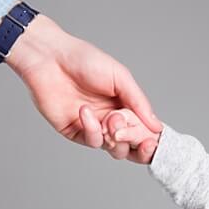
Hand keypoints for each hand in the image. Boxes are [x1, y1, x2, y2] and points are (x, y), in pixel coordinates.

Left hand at [0, 15, 161, 150]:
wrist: (50, 58)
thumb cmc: (84, 60)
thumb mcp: (120, 77)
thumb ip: (139, 102)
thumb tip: (157, 127)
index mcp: (126, 105)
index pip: (144, 130)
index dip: (151, 139)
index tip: (153, 140)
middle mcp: (111, 119)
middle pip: (132, 145)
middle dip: (136, 142)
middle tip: (134, 133)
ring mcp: (93, 127)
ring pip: (114, 149)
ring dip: (116, 137)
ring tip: (111, 119)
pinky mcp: (75, 132)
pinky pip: (92, 141)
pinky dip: (93, 130)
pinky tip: (85, 111)